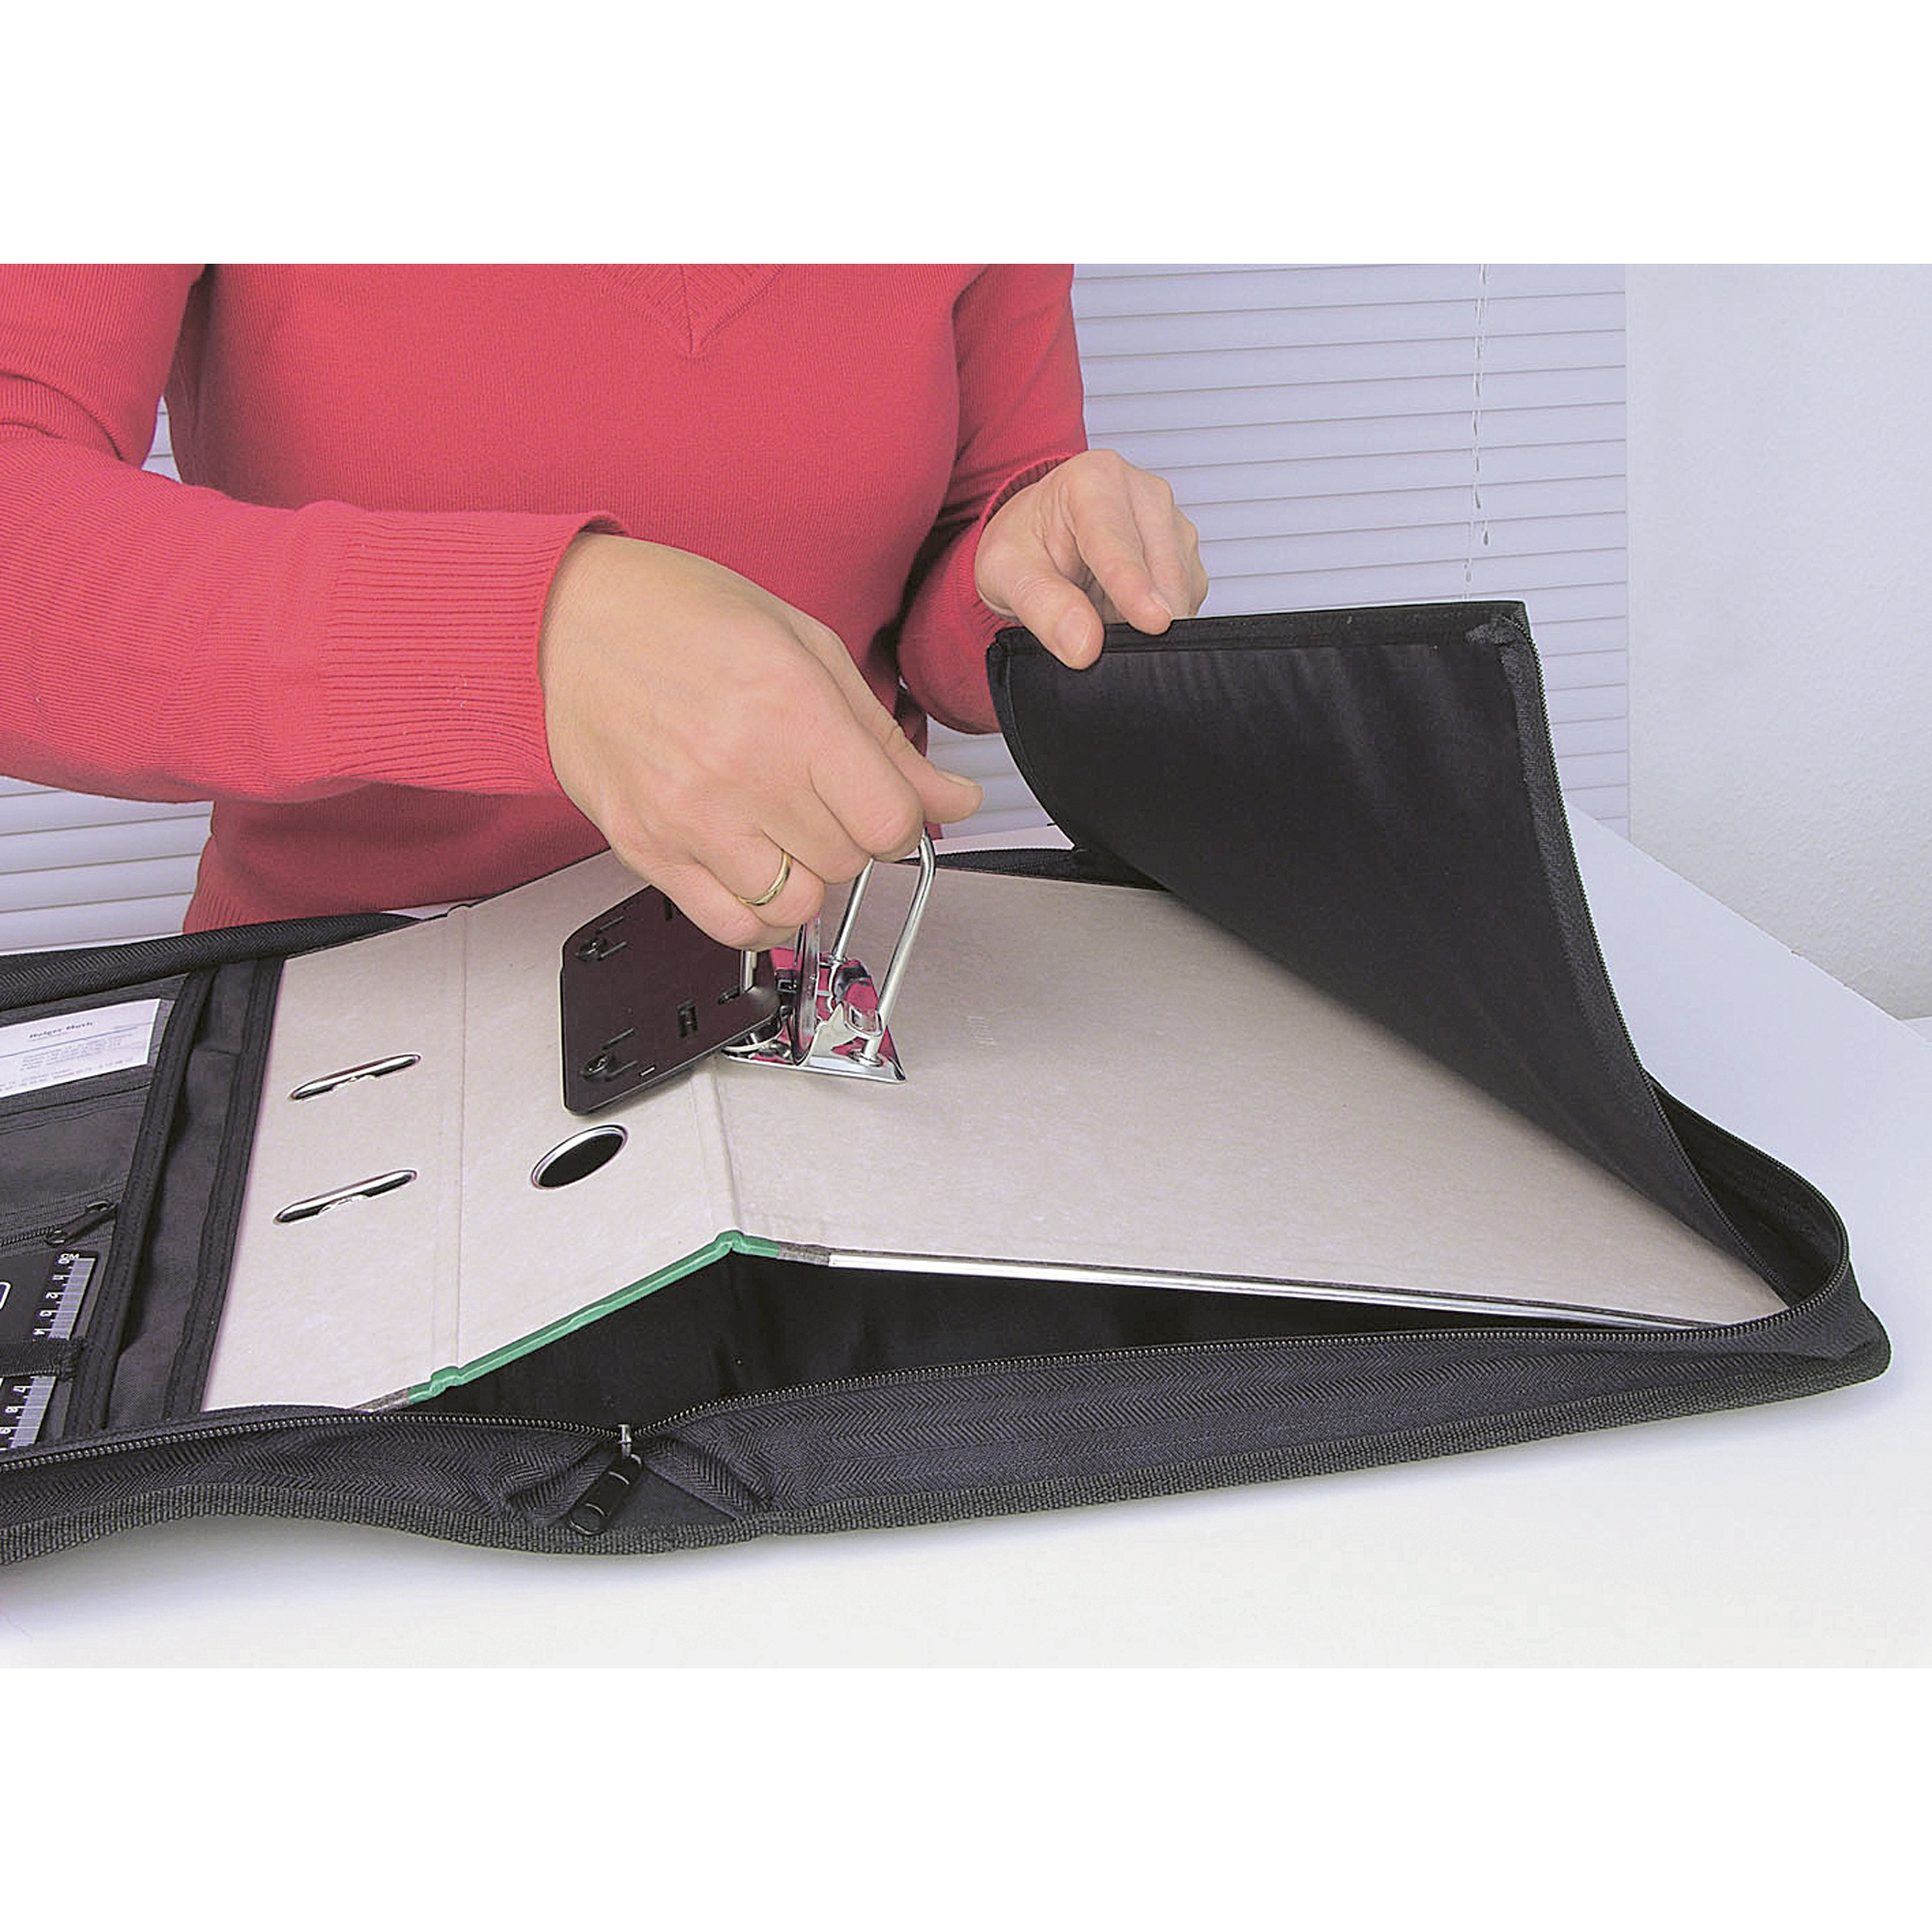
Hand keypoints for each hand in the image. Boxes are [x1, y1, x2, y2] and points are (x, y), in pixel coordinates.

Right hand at [539, 534, 982, 948]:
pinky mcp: (647, 849)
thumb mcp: (806, 648)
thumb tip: (953, 799)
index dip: (901, 819)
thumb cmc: (683, 616)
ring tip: (786, 831)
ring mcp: (689, 817)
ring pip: (799, 903)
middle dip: (852, 837)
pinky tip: (761, 875)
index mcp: (791, 709)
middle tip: (822, 798)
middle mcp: (741, 769)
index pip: (890, 822)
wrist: (566, 621)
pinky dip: (764, 916)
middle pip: (849, 862)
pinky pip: (734, 927)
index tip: (883, 802)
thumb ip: (883, 738)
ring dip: (809, 876)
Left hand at [974, 448, 1208, 667]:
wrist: (1041, 536)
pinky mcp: (1188, 557)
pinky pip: (1185, 603)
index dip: (1135, 588)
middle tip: (1091, 635)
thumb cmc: (1025, 542)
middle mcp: (1144, 494)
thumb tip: (1084, 645)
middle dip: (1136, 619)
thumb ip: (1043, 606)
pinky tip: (1122, 609)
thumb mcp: (1006, 572)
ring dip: (1144, 622)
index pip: (1119, 544)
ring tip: (1098, 609)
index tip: (1154, 621)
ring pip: (1179, 591)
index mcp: (1095, 481)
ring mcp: (1173, 524)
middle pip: (1161, 572)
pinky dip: (1156, 620)